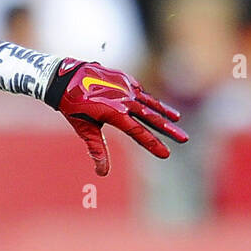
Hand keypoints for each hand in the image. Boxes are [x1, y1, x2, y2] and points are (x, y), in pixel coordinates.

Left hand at [46, 59, 188, 176]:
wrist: (67, 77)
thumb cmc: (74, 107)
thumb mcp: (84, 130)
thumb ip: (97, 150)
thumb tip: (103, 174)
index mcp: (115, 113)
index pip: (138, 133)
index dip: (153, 144)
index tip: (166, 154)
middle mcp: (125, 99)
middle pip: (151, 117)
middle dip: (168, 130)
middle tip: (184, 139)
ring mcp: (126, 87)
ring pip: (150, 103)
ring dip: (164, 113)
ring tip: (177, 120)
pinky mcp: (125, 80)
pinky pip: (142, 93)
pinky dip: (151, 101)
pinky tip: (159, 108)